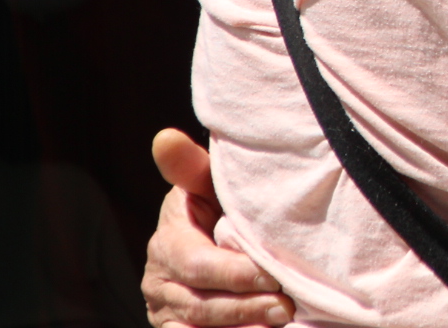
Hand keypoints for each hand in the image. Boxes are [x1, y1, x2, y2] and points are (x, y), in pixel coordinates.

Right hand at [143, 129, 291, 327]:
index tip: (272, 275)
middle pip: (201, 302)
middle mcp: (160, 280)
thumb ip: (190, 166)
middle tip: (287, 306)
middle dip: (246, 306)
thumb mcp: (205, 184)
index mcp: (168, 241)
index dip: (234, 273)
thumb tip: (165, 137)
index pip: (197, 264)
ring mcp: (166, 311)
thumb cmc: (218, 206)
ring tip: (282, 322)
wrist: (212, 238)